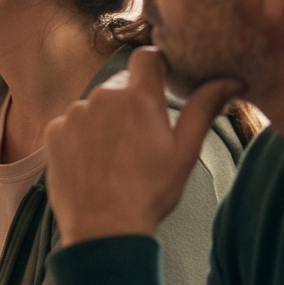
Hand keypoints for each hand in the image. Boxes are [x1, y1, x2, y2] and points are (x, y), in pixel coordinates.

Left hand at [42, 48, 237, 244]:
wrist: (103, 227)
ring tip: (117, 157)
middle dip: (132, 103)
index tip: (162, 83)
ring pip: (96, 106)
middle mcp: (102, 96)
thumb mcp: (185, 150)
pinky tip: (94, 162)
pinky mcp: (53, 131)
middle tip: (142, 139)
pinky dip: (82, 136)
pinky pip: (72, 123)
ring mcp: (74, 113)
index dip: (156, 66)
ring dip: (106, 120)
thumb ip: (204, 108)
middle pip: (121, 86)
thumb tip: (230, 81)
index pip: (147, 57)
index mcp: (138, 97)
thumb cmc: (150, 191)